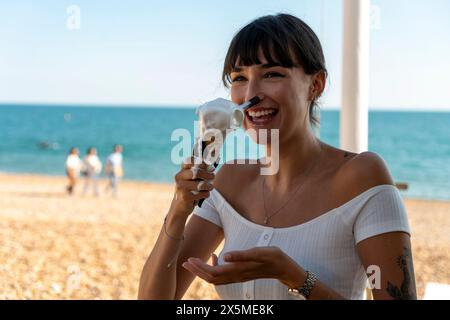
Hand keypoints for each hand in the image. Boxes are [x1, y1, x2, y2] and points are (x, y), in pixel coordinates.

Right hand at [170, 156, 215, 217]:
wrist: (179, 207)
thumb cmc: (190, 191)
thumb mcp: (193, 180)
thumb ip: (200, 172)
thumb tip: (211, 167)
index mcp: (181, 171)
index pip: (189, 160)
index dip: (201, 162)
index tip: (209, 167)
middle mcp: (179, 177)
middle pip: (196, 172)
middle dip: (208, 174)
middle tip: (213, 176)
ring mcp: (181, 187)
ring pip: (201, 184)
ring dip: (209, 186)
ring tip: (210, 187)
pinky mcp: (185, 197)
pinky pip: (202, 194)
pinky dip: (206, 194)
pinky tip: (204, 195)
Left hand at [182, 247, 302, 285]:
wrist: (284, 268)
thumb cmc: (273, 258)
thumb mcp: (259, 252)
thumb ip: (241, 255)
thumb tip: (224, 256)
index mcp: (237, 270)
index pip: (212, 272)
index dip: (199, 267)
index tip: (189, 260)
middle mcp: (235, 276)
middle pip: (211, 277)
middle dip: (197, 271)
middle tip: (185, 262)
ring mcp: (238, 276)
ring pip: (215, 278)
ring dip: (203, 270)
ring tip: (194, 262)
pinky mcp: (240, 274)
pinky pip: (223, 275)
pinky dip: (214, 268)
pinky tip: (215, 257)